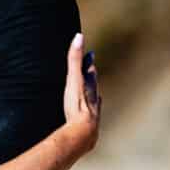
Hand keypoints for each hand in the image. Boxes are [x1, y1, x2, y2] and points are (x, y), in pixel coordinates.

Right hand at [62, 32, 100, 151]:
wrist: (82, 134)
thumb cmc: (77, 106)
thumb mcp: (74, 80)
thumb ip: (74, 60)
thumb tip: (79, 36)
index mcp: (90, 89)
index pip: (90, 72)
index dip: (89, 63)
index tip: (91, 54)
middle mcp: (94, 100)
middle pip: (94, 86)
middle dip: (92, 78)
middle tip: (92, 70)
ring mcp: (92, 114)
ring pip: (94, 103)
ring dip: (93, 97)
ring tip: (95, 95)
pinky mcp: (88, 127)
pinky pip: (90, 118)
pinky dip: (90, 114)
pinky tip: (90, 118)